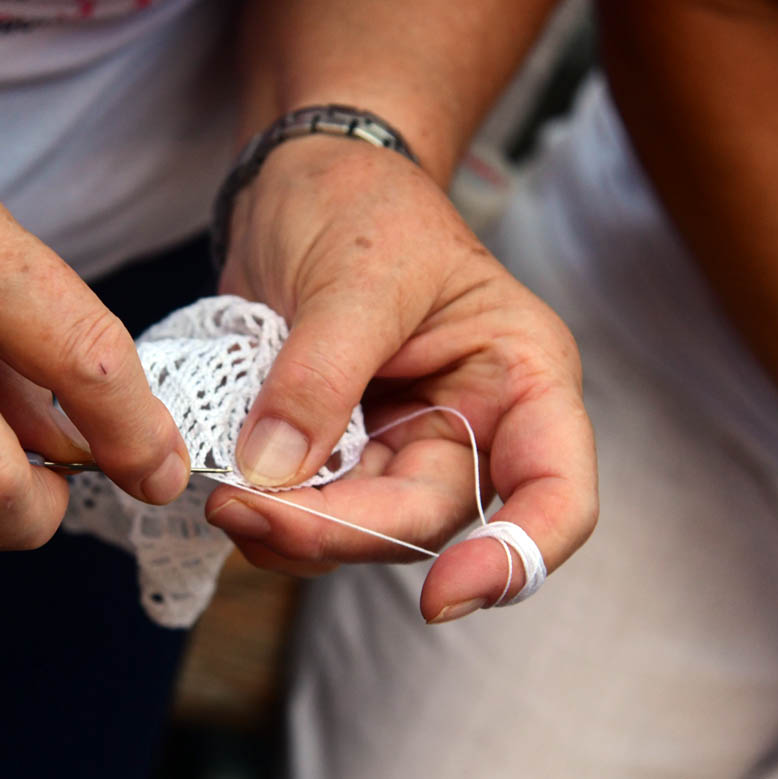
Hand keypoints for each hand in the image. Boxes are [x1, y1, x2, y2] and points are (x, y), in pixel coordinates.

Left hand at [205, 136, 596, 620]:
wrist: (305, 178)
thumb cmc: (361, 202)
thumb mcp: (351, 277)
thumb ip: (319, 377)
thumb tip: (274, 476)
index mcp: (519, 376)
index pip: (554, 492)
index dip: (515, 558)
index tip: (442, 600)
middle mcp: (474, 423)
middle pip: (428, 520)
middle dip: (337, 531)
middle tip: (242, 509)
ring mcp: (405, 441)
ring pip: (364, 528)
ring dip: (295, 532)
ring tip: (224, 499)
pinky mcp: (345, 448)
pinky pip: (318, 508)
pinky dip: (274, 513)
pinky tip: (229, 491)